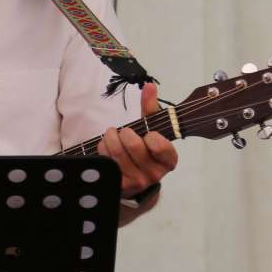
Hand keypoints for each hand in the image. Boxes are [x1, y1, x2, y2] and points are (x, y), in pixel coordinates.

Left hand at [98, 82, 178, 196]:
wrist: (135, 177)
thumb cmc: (145, 150)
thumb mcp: (151, 129)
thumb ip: (151, 108)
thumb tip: (149, 86)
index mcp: (168, 161)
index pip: (158, 144)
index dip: (150, 135)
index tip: (148, 134)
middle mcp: (154, 174)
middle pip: (133, 144)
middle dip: (124, 132)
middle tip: (123, 131)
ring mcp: (136, 182)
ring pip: (116, 151)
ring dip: (110, 137)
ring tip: (112, 135)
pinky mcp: (119, 185)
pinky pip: (106, 161)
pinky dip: (103, 149)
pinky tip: (106, 147)